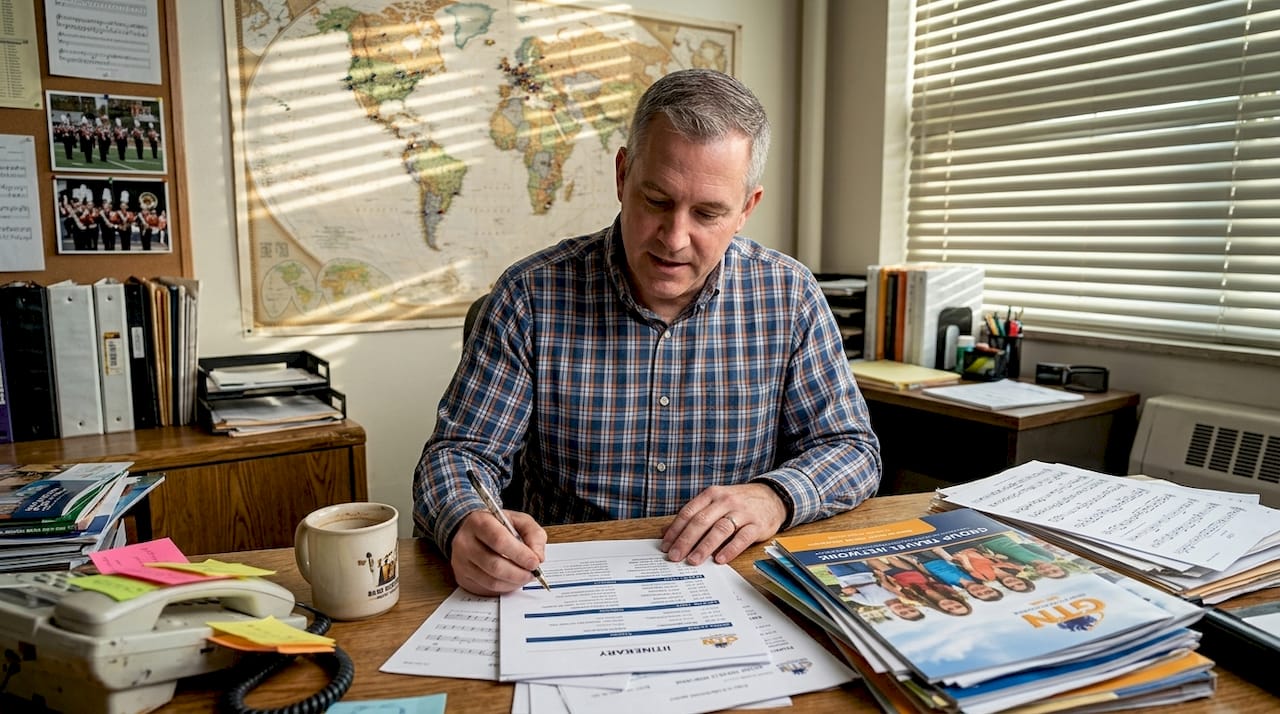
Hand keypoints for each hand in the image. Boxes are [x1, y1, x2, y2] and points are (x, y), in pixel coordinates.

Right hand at [449, 509, 546, 595]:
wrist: (473, 532)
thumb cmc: (498, 526)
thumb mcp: (519, 520)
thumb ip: (534, 534)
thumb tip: (538, 557)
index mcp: (479, 522)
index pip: (499, 540)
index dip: (519, 554)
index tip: (534, 562)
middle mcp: (465, 542)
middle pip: (494, 565)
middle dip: (518, 573)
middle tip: (533, 573)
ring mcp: (460, 562)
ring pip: (490, 581)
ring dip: (513, 582)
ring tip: (525, 576)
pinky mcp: (462, 577)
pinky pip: (486, 589)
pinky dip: (504, 588)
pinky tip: (512, 580)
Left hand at [660, 483, 785, 565]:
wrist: (772, 497)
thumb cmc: (739, 503)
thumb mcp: (716, 502)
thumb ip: (694, 515)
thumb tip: (666, 532)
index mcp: (712, 494)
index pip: (689, 512)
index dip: (676, 530)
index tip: (666, 546)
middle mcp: (726, 501)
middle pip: (701, 521)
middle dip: (686, 540)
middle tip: (675, 557)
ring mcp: (742, 512)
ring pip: (720, 529)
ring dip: (705, 546)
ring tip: (694, 560)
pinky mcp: (757, 524)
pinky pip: (742, 537)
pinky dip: (730, 549)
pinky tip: (720, 559)